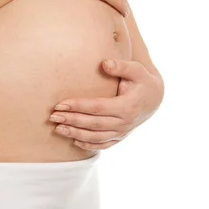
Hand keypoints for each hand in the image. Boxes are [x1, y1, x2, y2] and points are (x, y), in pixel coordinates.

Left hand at [49, 58, 164, 149]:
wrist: (155, 99)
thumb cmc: (142, 81)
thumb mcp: (136, 70)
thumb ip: (121, 66)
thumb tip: (104, 63)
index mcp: (127, 106)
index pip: (97, 107)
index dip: (78, 106)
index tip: (61, 104)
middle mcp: (124, 122)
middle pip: (93, 124)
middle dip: (72, 120)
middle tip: (53, 117)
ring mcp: (122, 132)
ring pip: (96, 137)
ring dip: (76, 134)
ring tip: (58, 129)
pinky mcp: (120, 137)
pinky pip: (103, 145)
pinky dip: (89, 145)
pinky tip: (74, 141)